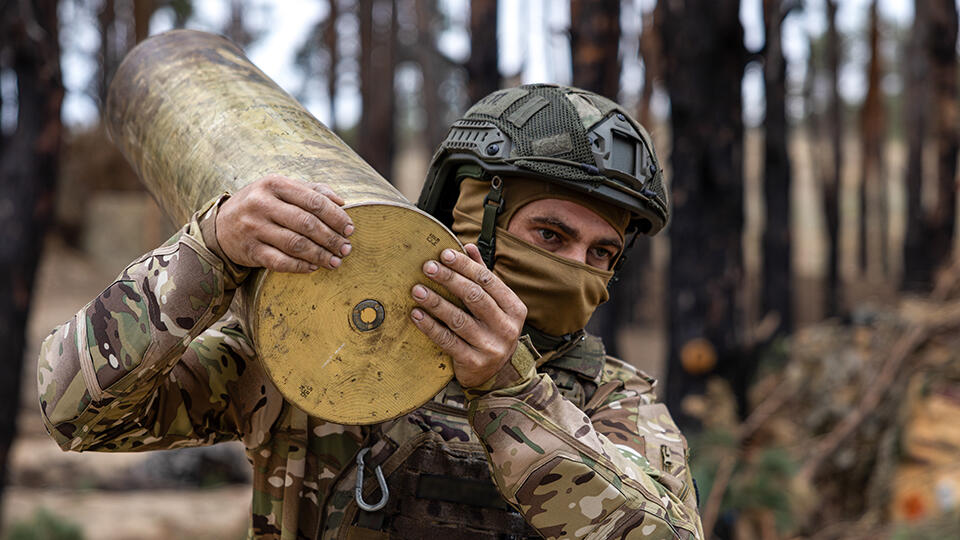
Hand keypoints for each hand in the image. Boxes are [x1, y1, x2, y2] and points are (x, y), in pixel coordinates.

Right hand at [216, 175, 353, 272]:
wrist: (220, 225)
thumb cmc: (261, 204)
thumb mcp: (280, 189)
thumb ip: (311, 190)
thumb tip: (341, 201)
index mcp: (274, 184)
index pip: (313, 201)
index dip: (336, 216)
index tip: (350, 229)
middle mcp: (261, 204)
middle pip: (306, 223)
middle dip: (331, 238)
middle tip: (346, 248)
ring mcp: (254, 228)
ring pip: (296, 244)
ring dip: (320, 255)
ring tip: (335, 261)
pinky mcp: (250, 250)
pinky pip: (280, 262)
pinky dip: (300, 267)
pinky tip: (313, 268)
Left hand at [410, 243, 527, 387]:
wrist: (495, 375)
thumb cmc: (491, 331)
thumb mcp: (495, 305)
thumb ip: (482, 276)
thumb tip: (468, 247)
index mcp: (514, 308)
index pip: (488, 281)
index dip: (465, 266)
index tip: (444, 254)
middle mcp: (506, 327)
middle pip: (474, 297)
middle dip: (449, 279)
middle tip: (428, 267)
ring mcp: (491, 346)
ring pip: (459, 319)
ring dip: (436, 302)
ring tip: (417, 290)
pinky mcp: (474, 362)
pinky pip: (448, 341)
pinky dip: (430, 326)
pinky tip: (417, 314)